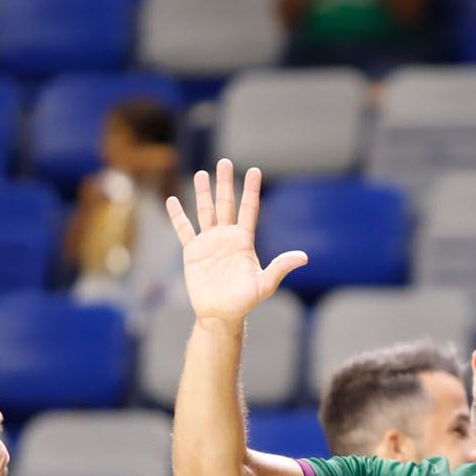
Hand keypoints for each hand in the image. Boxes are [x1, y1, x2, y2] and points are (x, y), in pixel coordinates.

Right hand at [165, 160, 307, 324]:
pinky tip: (172, 200)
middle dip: (225, 183)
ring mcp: (209, 243)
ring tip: (202, 173)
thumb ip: (280, 268)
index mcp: (244, 241)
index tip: (254, 170)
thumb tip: (303, 257)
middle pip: (226, 204)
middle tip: (224, 162)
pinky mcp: (193, 252)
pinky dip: (178, 216)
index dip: (251, 190)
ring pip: (205, 211)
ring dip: (203, 193)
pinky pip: (184, 230)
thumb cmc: (244, 302)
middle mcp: (227, 237)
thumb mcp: (264, 285)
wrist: (219, 314)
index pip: (248, 210)